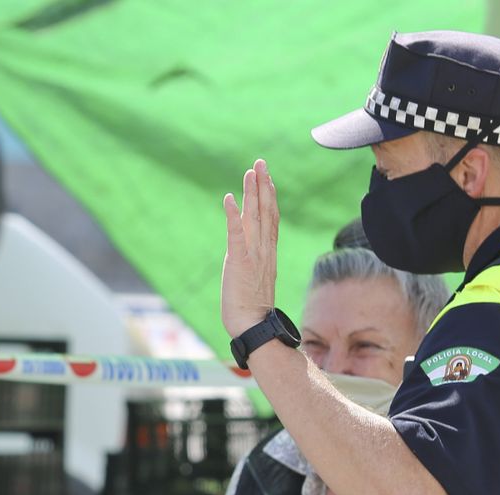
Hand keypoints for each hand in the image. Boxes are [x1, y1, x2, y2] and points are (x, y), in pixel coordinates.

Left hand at [221, 158, 280, 338]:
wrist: (253, 327)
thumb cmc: (251, 309)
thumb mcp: (254, 279)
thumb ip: (253, 263)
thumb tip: (248, 256)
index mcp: (267, 253)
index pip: (271, 219)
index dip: (269, 196)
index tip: (268, 177)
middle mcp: (263, 250)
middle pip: (266, 211)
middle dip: (263, 185)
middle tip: (261, 163)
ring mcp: (253, 255)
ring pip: (255, 217)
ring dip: (252, 192)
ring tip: (251, 171)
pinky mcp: (239, 262)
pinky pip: (236, 234)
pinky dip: (232, 215)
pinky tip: (228, 198)